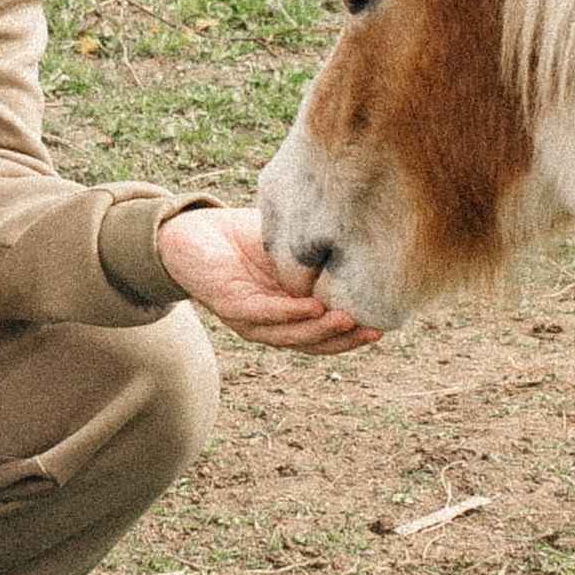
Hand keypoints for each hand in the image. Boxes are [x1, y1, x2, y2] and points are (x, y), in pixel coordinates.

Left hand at [157, 205, 382, 353]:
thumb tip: (362, 239)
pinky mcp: (229, 303)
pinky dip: (287, 313)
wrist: (190, 231)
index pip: (323, 332)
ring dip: (319, 331)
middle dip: (343, 340)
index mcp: (286, 311)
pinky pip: (261, 313)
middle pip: (309, 343)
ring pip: (287, 335)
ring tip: (349, 321)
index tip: (383, 326)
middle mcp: (269, 322)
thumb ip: (317, 251)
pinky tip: (311, 308)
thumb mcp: (289, 245)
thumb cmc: (243, 238)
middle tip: (375, 331)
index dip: (352, 334)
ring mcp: (249, 317)